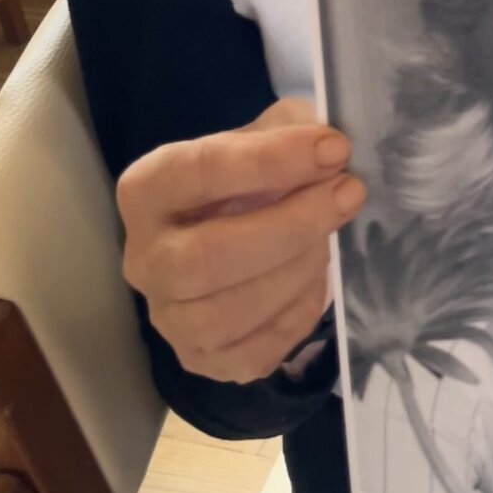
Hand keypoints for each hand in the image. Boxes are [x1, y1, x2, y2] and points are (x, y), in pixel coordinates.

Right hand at [117, 98, 365, 382]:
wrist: (234, 226)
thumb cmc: (248, 176)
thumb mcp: (261, 135)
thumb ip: (288, 133)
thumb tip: (328, 150)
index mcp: (147, 190)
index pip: (197, 172)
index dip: (270, 160)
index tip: (333, 148)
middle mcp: (143, 258)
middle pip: (205, 258)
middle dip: (290, 226)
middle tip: (348, 193)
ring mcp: (166, 316)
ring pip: (224, 314)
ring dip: (295, 273)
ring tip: (330, 240)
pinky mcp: (199, 358)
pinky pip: (249, 355)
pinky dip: (294, 317)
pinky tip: (316, 282)